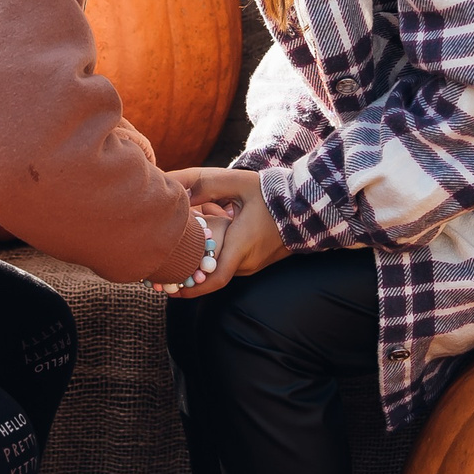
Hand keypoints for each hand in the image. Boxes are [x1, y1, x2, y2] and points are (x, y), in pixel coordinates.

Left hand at [159, 169, 289, 298]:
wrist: (309, 206)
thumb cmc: (274, 193)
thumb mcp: (240, 183)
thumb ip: (207, 184)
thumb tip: (178, 188)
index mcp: (242, 246)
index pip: (214, 279)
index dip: (191, 289)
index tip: (170, 290)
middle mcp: (247, 261)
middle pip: (211, 273)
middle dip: (188, 271)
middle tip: (164, 267)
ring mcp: (254, 264)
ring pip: (220, 267)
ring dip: (202, 259)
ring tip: (181, 247)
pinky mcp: (257, 261)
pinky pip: (231, 263)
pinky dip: (215, 255)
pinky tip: (206, 237)